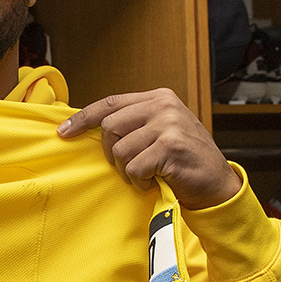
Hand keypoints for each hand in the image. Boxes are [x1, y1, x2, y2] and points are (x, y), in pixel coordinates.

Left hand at [56, 88, 240, 209]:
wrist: (217, 183)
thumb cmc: (182, 160)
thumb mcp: (160, 131)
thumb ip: (133, 122)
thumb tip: (89, 125)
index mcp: (158, 97)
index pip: (110, 103)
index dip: (83, 118)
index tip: (63, 132)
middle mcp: (164, 106)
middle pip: (109, 128)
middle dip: (111, 153)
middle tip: (128, 166)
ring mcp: (169, 125)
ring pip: (119, 150)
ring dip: (127, 170)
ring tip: (147, 174)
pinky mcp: (171, 147)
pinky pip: (134, 167)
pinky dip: (139, 181)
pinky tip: (155, 180)